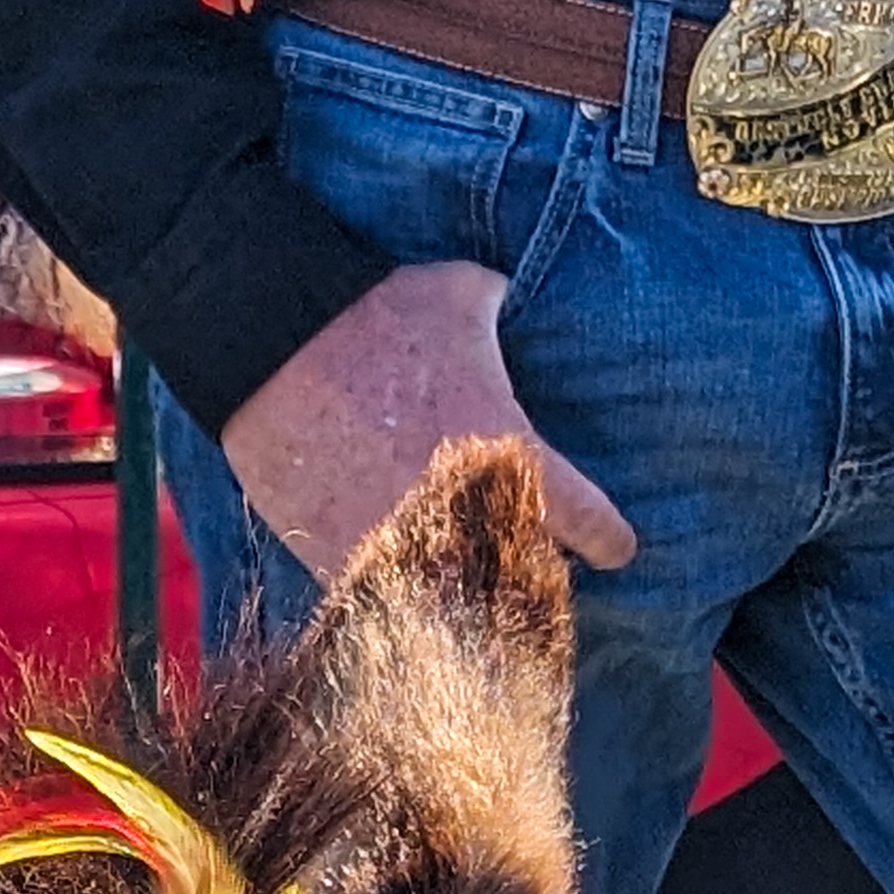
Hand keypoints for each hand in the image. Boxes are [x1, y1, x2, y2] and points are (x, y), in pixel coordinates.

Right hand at [220, 259, 635, 580]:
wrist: (275, 352)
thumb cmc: (378, 314)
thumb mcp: (462, 292)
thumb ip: (501, 313)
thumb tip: (512, 299)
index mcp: (513, 454)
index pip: (589, 525)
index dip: (609, 540)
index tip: (618, 549)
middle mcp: (469, 516)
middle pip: (529, 576)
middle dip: (539, 570)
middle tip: (542, 563)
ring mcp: (408, 550)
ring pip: (460, 600)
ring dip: (470, 592)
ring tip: (472, 581)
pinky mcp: (347, 567)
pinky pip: (392, 596)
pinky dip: (404, 590)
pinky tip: (407, 579)